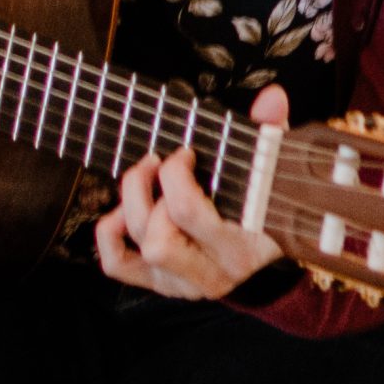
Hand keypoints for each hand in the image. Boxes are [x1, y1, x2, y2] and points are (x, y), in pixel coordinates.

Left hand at [96, 85, 288, 300]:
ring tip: (146, 175)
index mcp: (241, 248)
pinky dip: (110, 235)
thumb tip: (271, 98)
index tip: (185, 153)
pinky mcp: (161, 285)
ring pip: (141, 248)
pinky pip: (118, 265)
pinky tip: (122, 210)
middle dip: (149, 191)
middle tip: (159, 162)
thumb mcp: (273, 172)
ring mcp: (184, 283)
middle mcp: (212, 274)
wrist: (267, 261)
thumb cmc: (267, 210)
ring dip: (133, 204)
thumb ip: (271, 135)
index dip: (175, 174)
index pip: (188, 213)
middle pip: (157, 239)